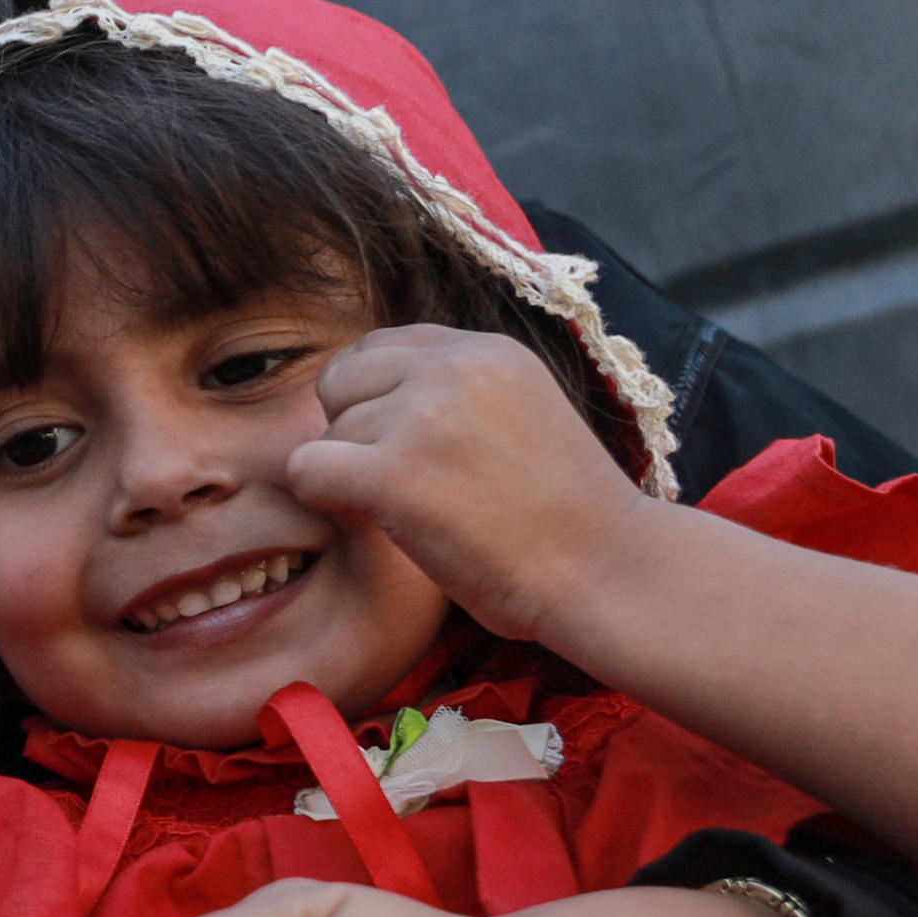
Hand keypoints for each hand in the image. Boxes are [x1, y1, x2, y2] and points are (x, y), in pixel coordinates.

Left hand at [283, 323, 651, 645]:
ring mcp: (421, 416)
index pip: (380, 347)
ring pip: (328, 434)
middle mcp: (452, 366)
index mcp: (486, 349)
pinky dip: (326, 501)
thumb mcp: (520, 412)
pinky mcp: (395, 472)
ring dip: (354, 477)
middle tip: (404, 483)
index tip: (404, 447)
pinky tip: (373, 521)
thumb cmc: (567, 515)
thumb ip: (455, 393)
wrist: (609, 569)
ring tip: (420, 511)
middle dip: (356, 433)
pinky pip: (308, 470)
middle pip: (342, 382)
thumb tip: (368, 394)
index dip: (374, 399)